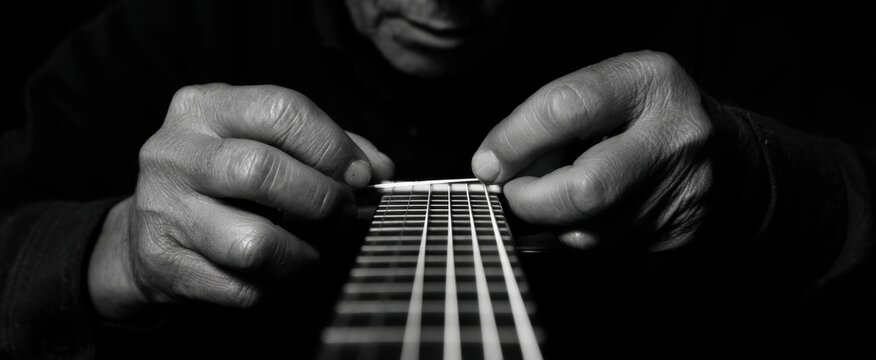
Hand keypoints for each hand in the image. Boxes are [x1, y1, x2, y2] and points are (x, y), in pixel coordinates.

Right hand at [88, 84, 393, 319]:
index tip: (360, 174)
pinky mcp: (164, 264)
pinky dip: (275, 287)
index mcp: (204, 108)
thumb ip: (324, 146)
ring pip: (253, 243)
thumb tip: (379, 169)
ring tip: (312, 249)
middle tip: (342, 214)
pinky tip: (277, 272)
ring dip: (302, 254)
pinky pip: (242, 287)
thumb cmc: (224, 180)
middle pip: (262, 171)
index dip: (331, 145)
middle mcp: (174, 153)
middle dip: (321, 199)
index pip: (280, 109)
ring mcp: (163, 210)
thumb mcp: (262, 140)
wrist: (147, 232)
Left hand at [472, 51, 715, 251]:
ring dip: (554, 221)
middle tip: (517, 190)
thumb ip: (550, 118)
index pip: (566, 108)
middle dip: (530, 198)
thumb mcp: (609, 93)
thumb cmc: (650, 122)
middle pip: (582, 190)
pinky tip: (594, 217)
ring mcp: (682, 200)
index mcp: (652, 85)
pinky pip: (600, 256)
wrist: (733, 167)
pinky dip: (578, 238)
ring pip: (585, 234)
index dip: (514, 140)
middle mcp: (675, 141)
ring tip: (566, 195)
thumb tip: (492, 165)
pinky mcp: (677, 244)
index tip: (488, 161)